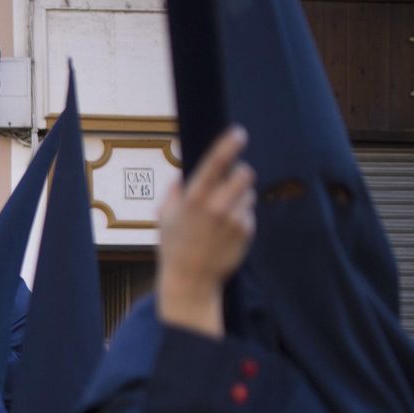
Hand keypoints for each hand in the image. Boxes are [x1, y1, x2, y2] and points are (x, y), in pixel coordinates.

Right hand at [156, 126, 254, 337]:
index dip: (228, 145)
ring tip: (220, 216)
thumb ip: (175, 191)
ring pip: (248, 193)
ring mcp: (234, 220)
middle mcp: (216, 207)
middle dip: (239, 173)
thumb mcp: (165, 216)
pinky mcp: (247, 231)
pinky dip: (240, 216)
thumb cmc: (175, 245)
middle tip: (230, 180)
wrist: (191, 279)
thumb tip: (184, 173)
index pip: (215, 164)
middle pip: (244, 174)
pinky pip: (248, 212)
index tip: (238, 133)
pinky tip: (225, 231)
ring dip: (238, 197)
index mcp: (193, 199)